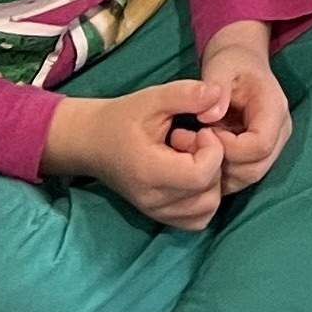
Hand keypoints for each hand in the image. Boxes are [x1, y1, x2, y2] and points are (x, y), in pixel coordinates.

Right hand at [46, 80, 227, 230]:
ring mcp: (156, 212)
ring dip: (211, 181)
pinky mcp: (159, 216)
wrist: (93, 143)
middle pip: (208, 193)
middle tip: (193, 141)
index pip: (200, 176)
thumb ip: (186, 94)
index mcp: (149, 172)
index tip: (201, 131)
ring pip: (207, 208)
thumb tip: (218, 92)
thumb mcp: (152, 98)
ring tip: (192, 158)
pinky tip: (192, 175)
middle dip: (213, 162)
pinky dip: (204, 199)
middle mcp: (153, 200)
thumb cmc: (121, 119)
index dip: (213, 150)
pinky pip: (196, 219)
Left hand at [192, 22, 289, 194]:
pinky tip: (200, 154)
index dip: (229, 147)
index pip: (260, 146)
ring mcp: (271, 147)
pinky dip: (218, 174)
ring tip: (194, 147)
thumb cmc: (232, 62)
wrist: (241, 62)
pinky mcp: (257, 156)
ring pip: (247, 177)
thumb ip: (216, 89)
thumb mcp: (221, 66)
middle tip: (193, 142)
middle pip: (256, 168)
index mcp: (274, 110)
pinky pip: (240, 176)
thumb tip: (208, 118)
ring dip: (217, 171)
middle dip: (221, 163)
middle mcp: (279, 133)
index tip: (205, 131)